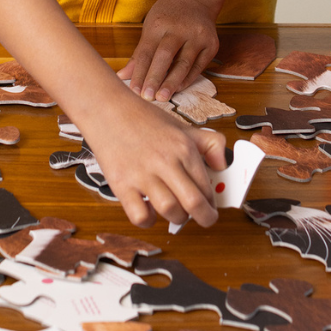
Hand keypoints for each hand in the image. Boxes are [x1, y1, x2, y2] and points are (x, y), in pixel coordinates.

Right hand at [74, 91, 227, 228]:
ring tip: (176, 212)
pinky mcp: (121, 184)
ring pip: (171, 211)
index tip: (210, 206)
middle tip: (204, 219)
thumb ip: (209, 143)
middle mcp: (166, 161)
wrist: (107, 109)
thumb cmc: (144, 120)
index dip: (213, 203)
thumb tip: (223, 165)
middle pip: (194, 203)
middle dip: (205, 218)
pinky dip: (148, 220)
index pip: (207, 186)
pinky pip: (140, 216)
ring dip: (178, 218)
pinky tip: (149, 211)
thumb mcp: (182, 127)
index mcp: (184, 148)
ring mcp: (143, 174)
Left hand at [118, 0, 219, 102]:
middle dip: (155, 78)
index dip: (139, 73)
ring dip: (172, 82)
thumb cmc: (168, 14)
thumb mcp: (150, 26)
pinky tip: (178, 89)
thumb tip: (122, 76)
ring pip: (184, 64)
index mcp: (160, 24)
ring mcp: (198, 36)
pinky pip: (198, 66)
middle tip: (148, 97)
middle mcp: (180, 29)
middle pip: (165, 56)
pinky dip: (187, 79)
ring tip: (162, 97)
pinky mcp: (212, 44)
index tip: (133, 91)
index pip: (147, 52)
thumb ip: (139, 54)